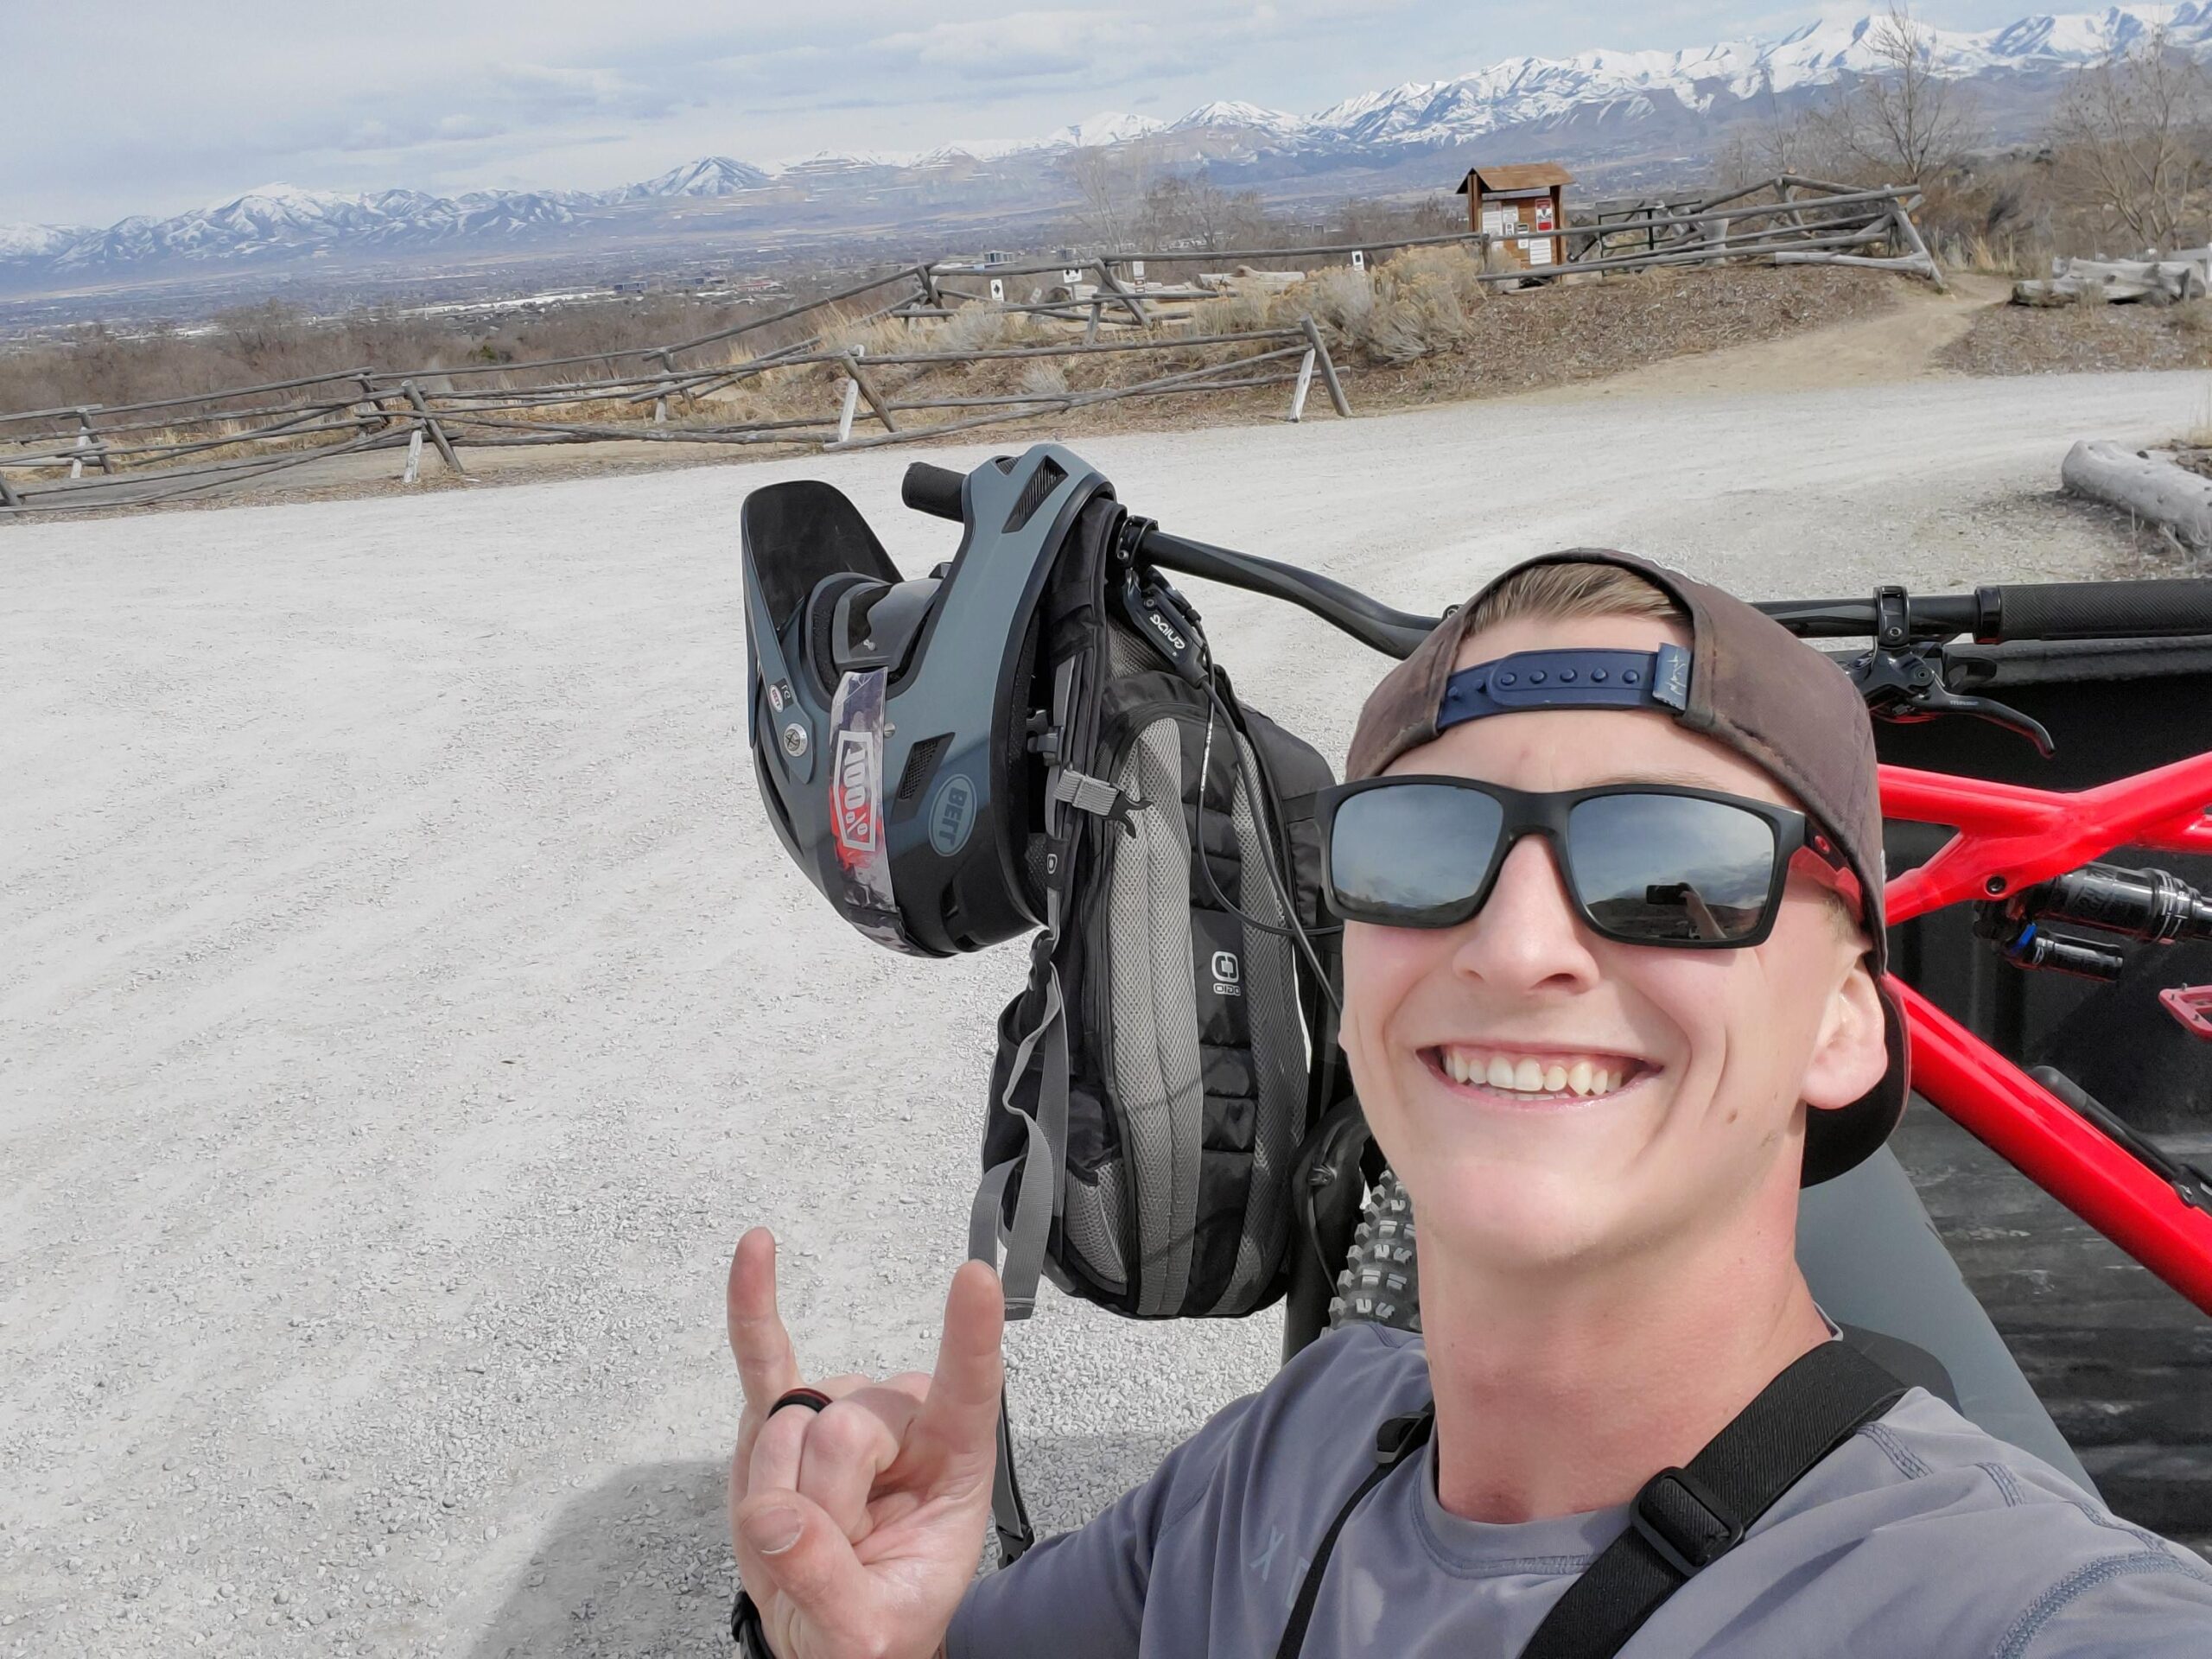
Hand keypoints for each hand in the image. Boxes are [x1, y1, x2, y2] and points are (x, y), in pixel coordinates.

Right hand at [728, 1227, 1004, 1658]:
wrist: (834, 1632)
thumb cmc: (876, 1620)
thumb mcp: (866, 1632)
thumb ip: (826, 1581)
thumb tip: (774, 1516)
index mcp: (954, 1461)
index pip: (969, 1389)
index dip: (971, 1336)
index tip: (974, 1278)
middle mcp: (903, 1420)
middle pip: (844, 1430)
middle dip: (821, 1507)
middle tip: (836, 1554)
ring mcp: (840, 1409)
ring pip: (791, 1423)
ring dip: (779, 1494)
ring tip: (809, 1536)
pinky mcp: (782, 1415)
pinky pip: (764, 1356)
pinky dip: (753, 1308)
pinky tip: (757, 1251)